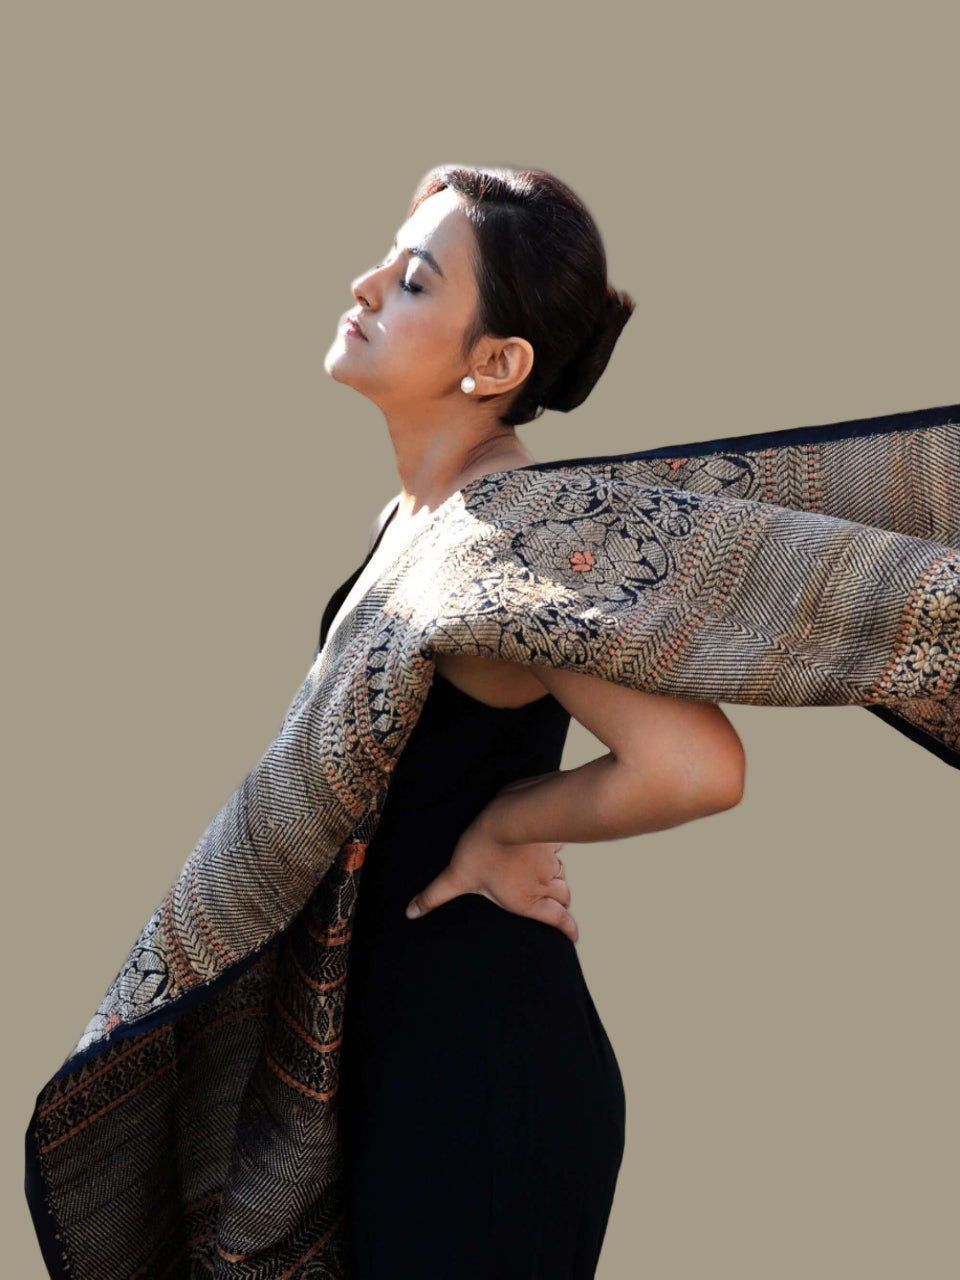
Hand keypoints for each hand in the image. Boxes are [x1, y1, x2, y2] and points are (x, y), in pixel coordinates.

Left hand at [403, 802, 577, 942]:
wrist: (508, 816)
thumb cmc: (482, 850)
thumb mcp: (456, 876)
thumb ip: (435, 896)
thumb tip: (410, 913)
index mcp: (526, 900)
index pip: (556, 919)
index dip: (568, 929)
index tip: (574, 936)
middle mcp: (544, 884)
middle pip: (564, 897)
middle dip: (562, 902)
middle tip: (559, 905)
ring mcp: (551, 861)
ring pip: (563, 874)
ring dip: (560, 878)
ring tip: (553, 879)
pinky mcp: (552, 839)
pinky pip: (559, 848)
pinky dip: (556, 850)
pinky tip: (550, 845)